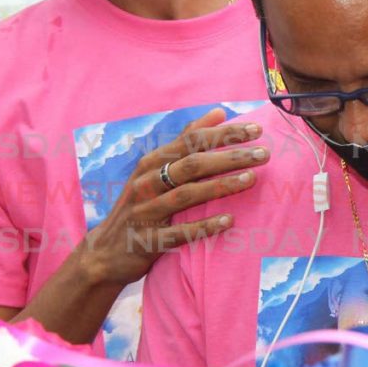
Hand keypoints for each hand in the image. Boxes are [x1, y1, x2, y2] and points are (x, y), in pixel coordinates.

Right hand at [76, 108, 268, 286]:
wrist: (103, 253)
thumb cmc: (141, 205)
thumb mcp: (156, 169)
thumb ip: (186, 141)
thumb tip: (219, 112)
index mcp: (152, 163)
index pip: (191, 141)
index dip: (223, 134)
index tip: (256, 129)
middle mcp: (147, 182)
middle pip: (192, 164)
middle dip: (230, 156)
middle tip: (264, 154)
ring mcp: (146, 212)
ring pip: (187, 194)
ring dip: (221, 186)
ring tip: (251, 179)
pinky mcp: (147, 241)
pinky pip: (179, 233)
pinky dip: (204, 226)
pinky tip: (229, 221)